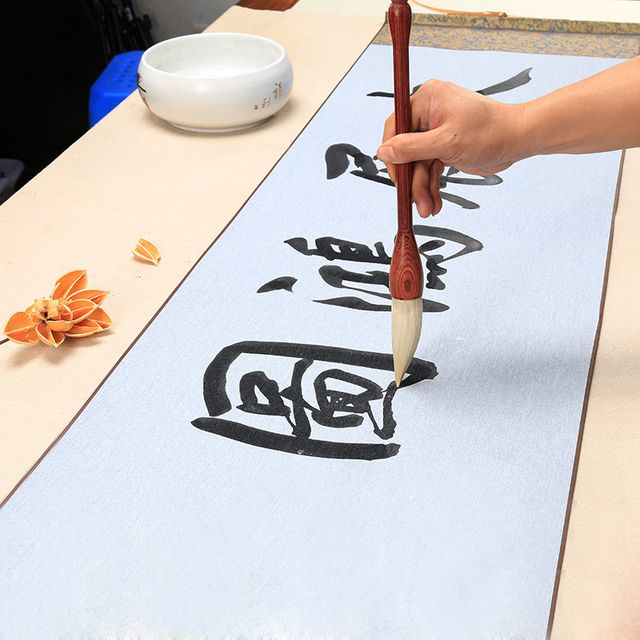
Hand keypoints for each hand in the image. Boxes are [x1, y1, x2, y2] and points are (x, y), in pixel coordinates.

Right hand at [377, 79, 524, 216]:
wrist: (518, 139)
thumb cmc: (490, 132)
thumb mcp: (446, 143)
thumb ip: (411, 148)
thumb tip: (382, 152)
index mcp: (426, 100)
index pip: (395, 127)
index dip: (393, 155)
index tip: (397, 178)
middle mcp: (428, 113)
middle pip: (407, 151)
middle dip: (412, 180)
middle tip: (414, 202)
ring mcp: (436, 131)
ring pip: (419, 164)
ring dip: (422, 188)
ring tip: (428, 209)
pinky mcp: (444, 146)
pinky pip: (430, 168)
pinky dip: (432, 186)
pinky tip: (435, 202)